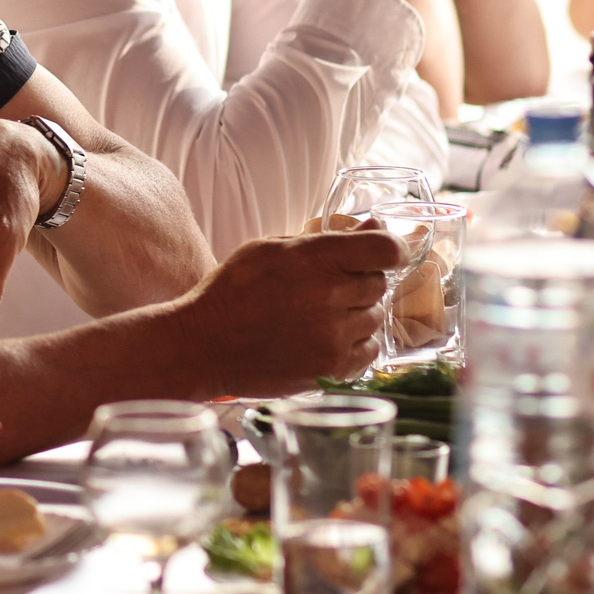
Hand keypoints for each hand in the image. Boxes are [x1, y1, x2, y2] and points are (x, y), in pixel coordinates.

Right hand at [158, 229, 395, 394]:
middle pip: (379, 284)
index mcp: (316, 257)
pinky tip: (326, 338)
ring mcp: (334, 335)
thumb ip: (326, 237)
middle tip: (326, 289)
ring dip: (356, 314)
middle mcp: (331, 295)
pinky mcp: (333, 369)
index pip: (387, 249)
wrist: (204, 345)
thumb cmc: (233, 292)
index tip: (381, 254)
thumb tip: (374, 225)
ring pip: (375, 317)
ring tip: (318, 316)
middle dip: (358, 282)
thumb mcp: (271, 248)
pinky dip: (355, 343)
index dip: (390, 249)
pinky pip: (370, 351)